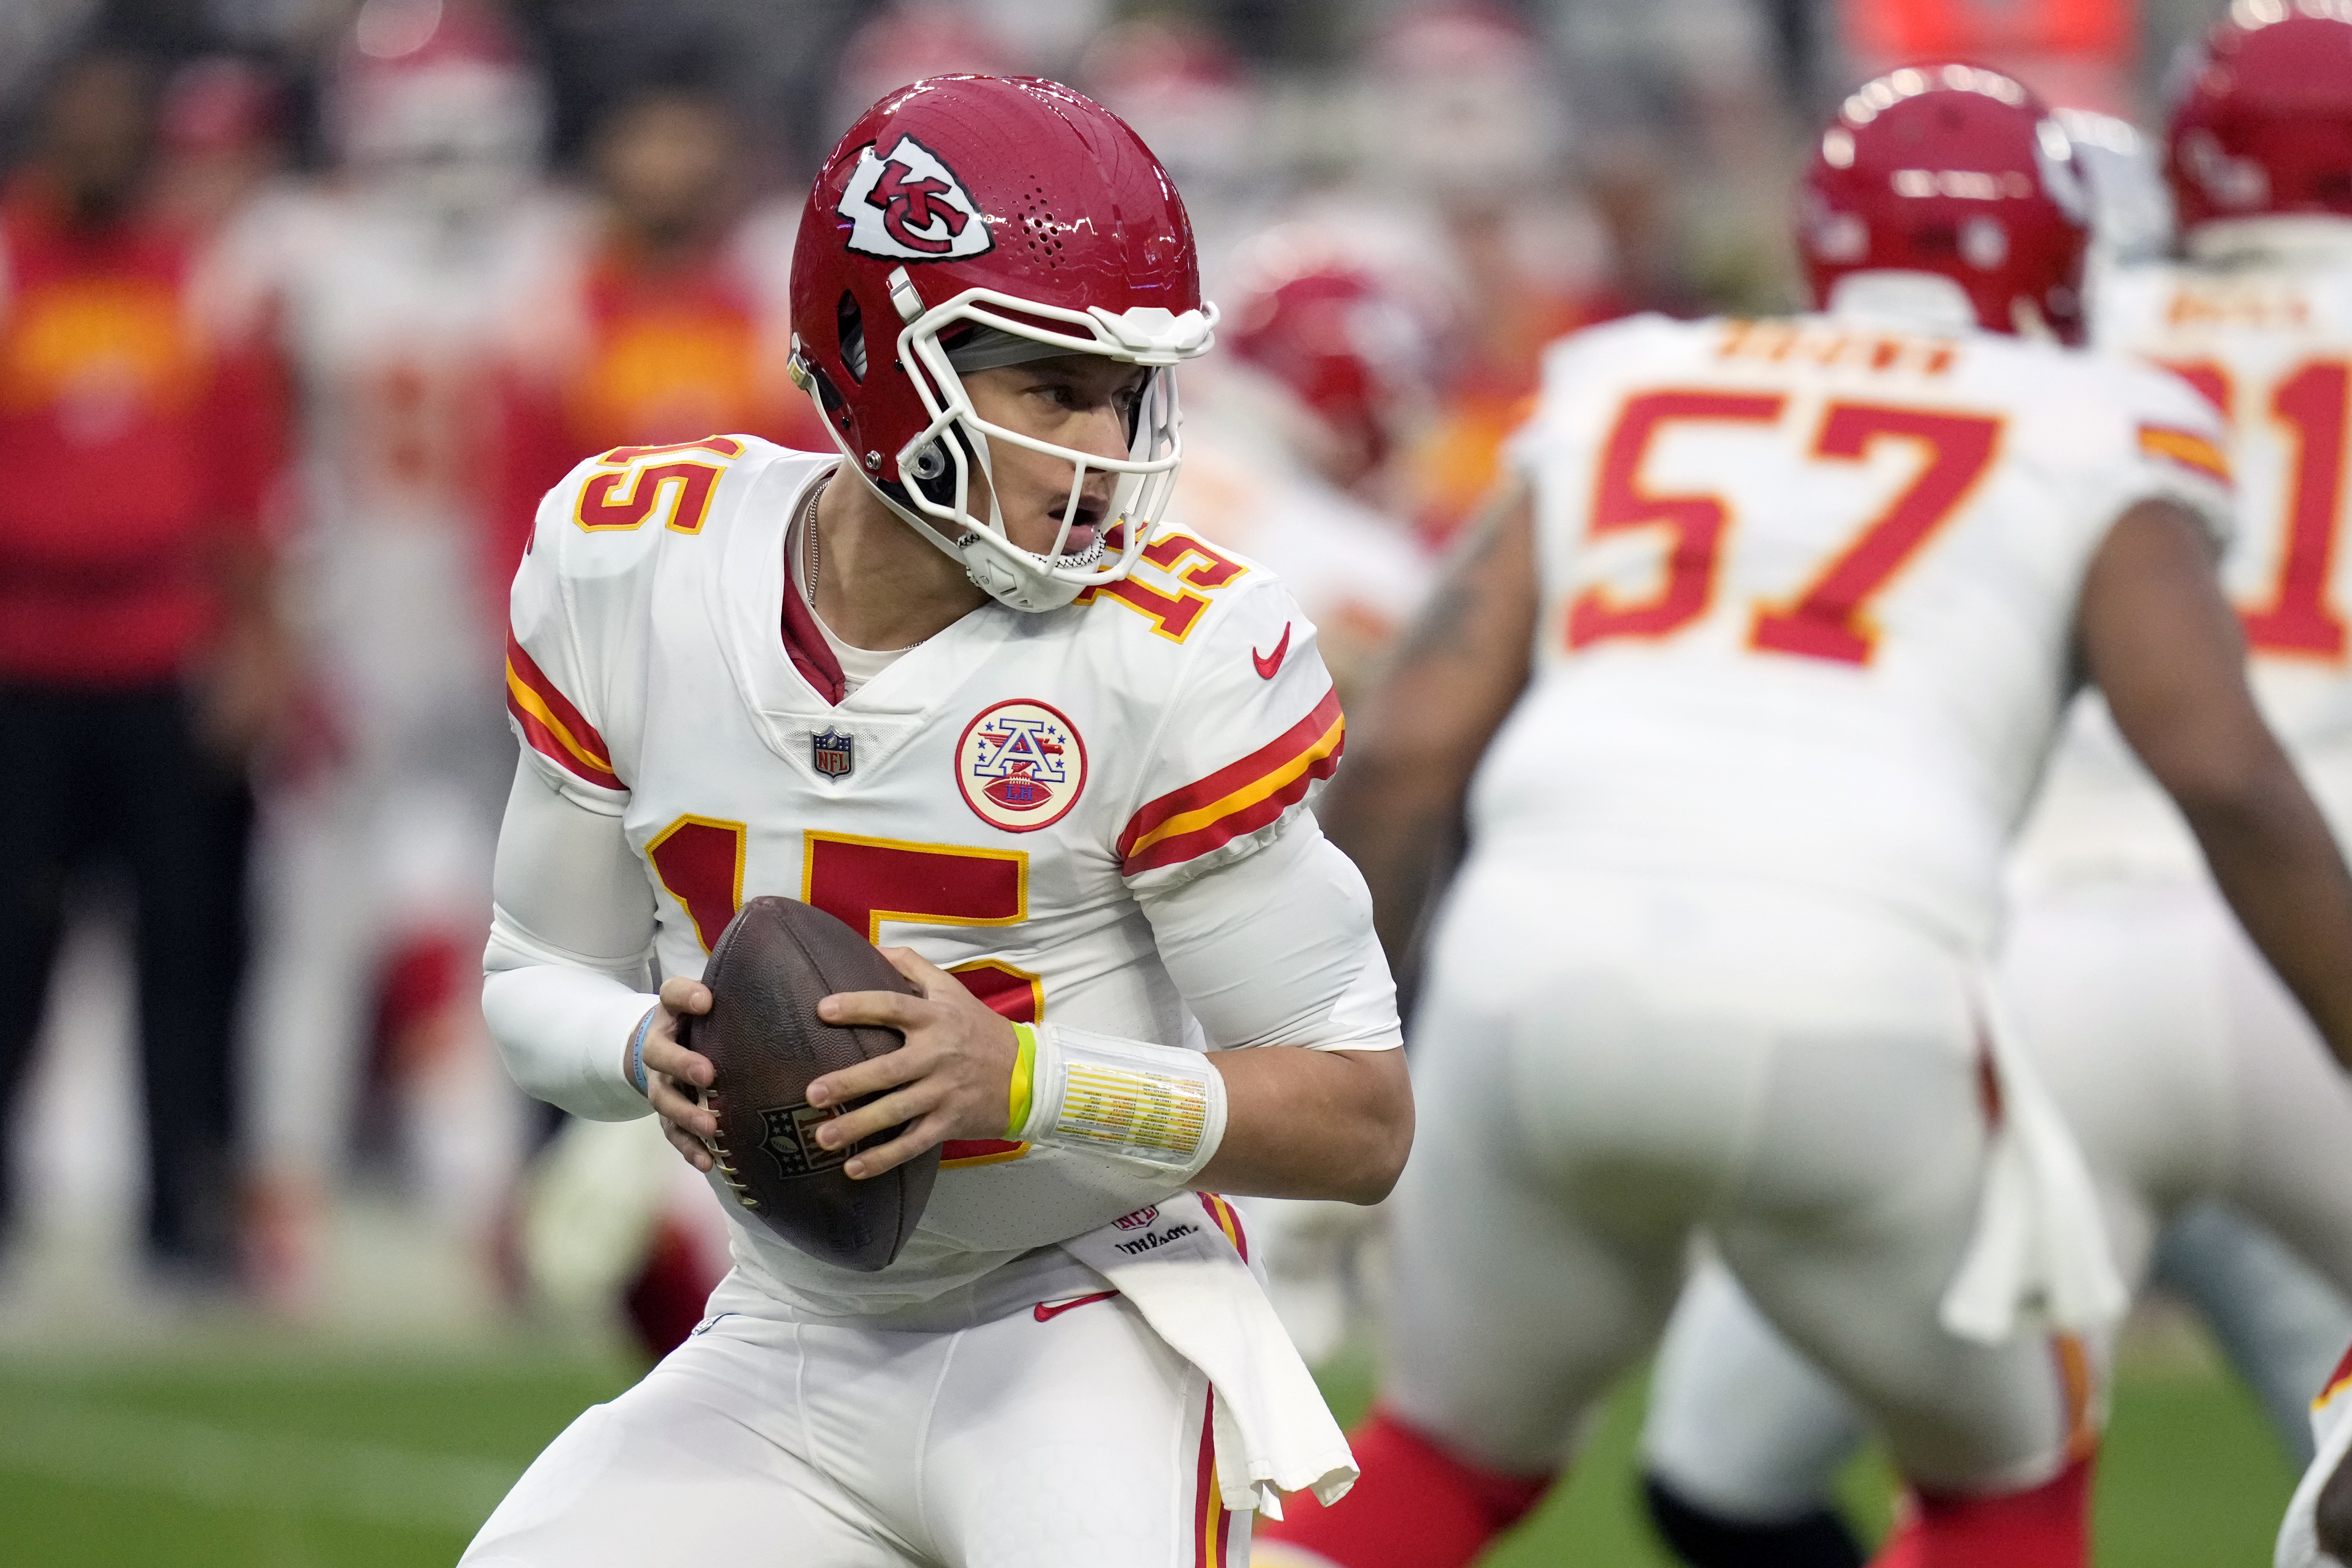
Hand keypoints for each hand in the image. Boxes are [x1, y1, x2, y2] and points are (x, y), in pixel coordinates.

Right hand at [634, 976, 719, 1172]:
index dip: (685, 996)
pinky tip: (708, 1162)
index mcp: (670, 1014)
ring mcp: (660, 1084)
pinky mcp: (668, 1115)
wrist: (668, 1046)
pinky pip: (674, 1133)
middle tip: (708, 1075)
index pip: (671, 995)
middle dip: (682, 1065)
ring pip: (664, 1101)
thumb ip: (721, 995)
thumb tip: (749, 993)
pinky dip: (690, 1149)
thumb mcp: (705, 1001)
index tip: (706, 1001)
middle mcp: (659, 1049)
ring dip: (686, 1114)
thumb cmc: (699, 1022)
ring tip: (710, 1127)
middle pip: (660, 1055)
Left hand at [808, 947, 1019, 1179]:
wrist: (1027, 1073)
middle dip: (849, 1083)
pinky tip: (853, 1168)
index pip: (892, 1007)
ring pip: (897, 1111)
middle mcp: (938, 1055)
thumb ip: (911, 966)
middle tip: (812, 1093)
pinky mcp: (949, 1123)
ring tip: (821, 1137)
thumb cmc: (978, 1028)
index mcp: (935, 1018)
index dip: (858, 1006)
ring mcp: (944, 1092)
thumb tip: (870, 948)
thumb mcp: (951, 989)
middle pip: (888, 1070)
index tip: (822, 1010)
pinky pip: (913, 1143)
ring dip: (858, 1126)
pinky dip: (884, 1159)